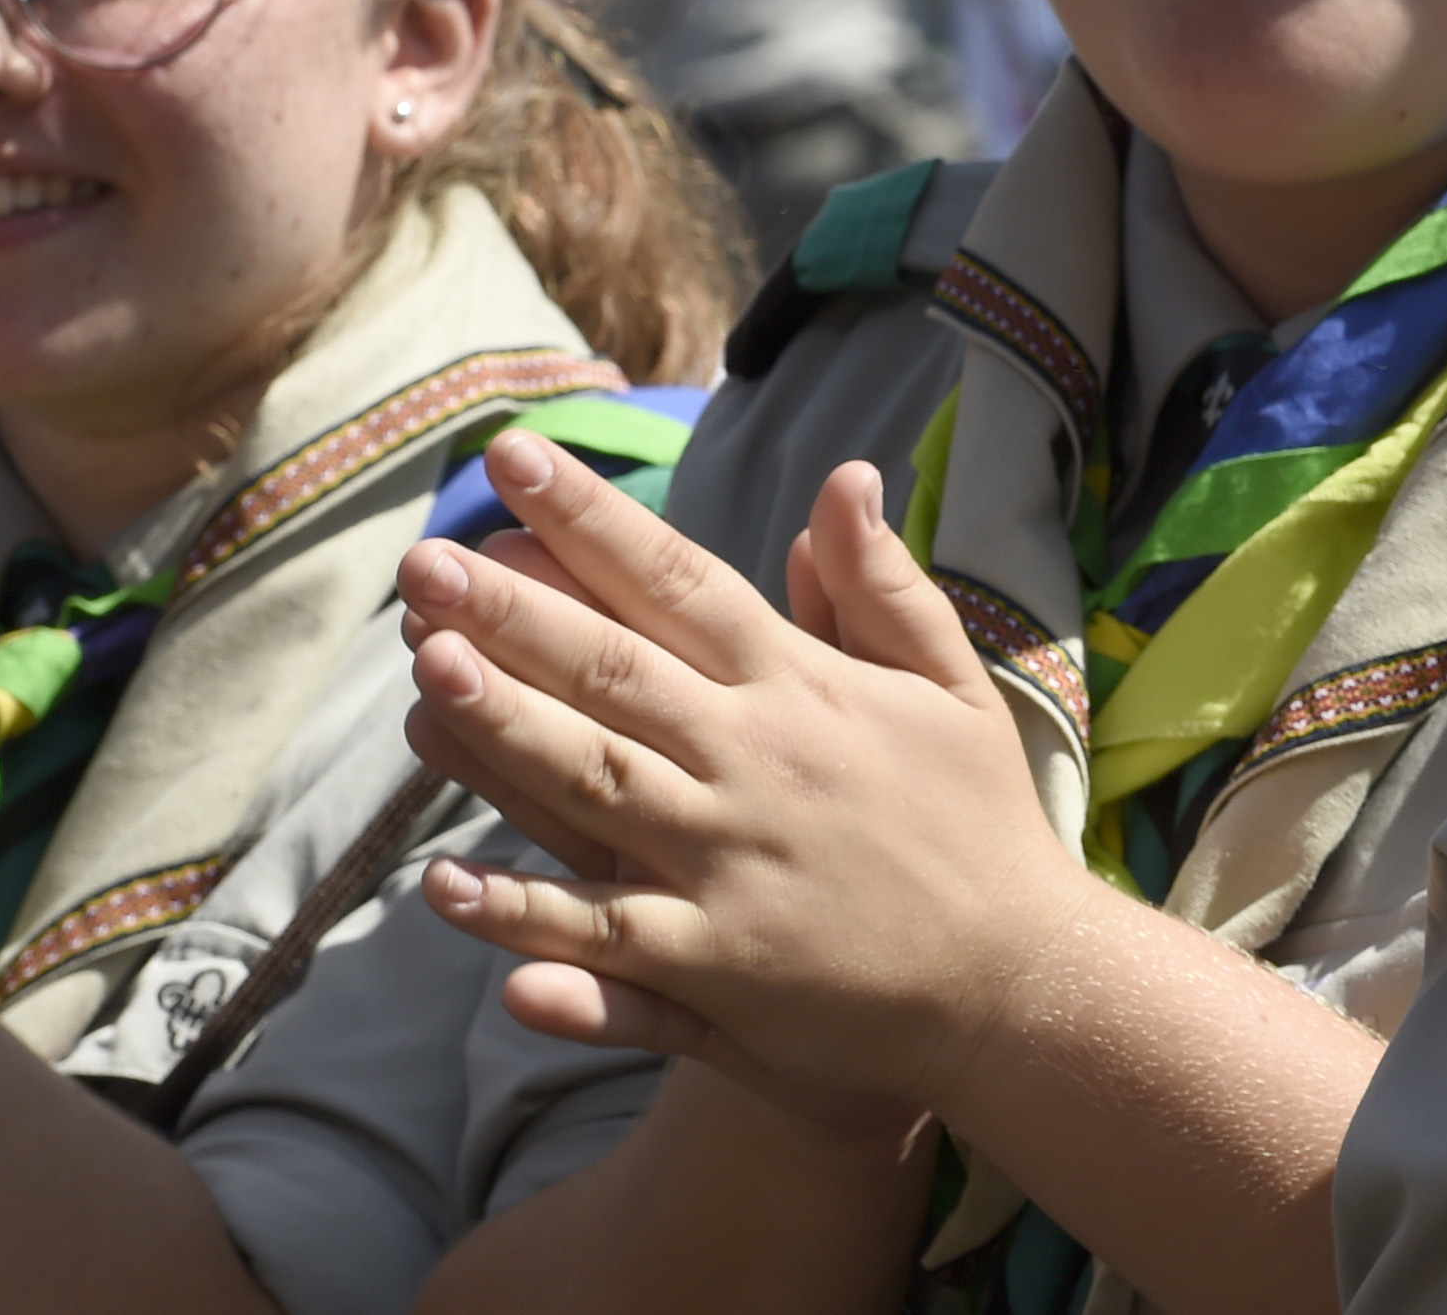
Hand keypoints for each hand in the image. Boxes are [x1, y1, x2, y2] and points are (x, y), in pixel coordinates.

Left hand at [394, 438, 1093, 1139]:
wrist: (1023, 985)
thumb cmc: (982, 826)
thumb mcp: (957, 689)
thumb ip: (885, 589)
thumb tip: (844, 480)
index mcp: (809, 693)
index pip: (682, 585)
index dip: (593, 521)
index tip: (514, 461)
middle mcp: (757, 770)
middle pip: (616, 677)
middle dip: (513, 615)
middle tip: (423, 563)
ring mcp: (728, 873)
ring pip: (592, 790)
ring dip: (504, 734)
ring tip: (426, 672)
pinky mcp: (713, 969)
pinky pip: (599, 938)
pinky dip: (524, 916)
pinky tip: (446, 883)